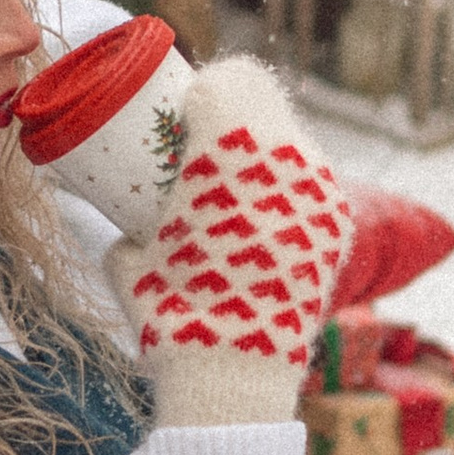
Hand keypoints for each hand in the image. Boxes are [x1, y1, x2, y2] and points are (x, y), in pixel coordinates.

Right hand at [117, 58, 353, 430]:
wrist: (234, 374)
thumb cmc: (169, 310)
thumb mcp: (127, 252)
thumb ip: (128, 212)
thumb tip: (115, 202)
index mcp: (232, 150)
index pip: (228, 79)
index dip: (201, 90)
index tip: (179, 115)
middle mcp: (288, 158)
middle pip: (263, 97)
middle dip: (231, 109)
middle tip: (201, 142)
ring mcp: (321, 191)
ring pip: (292, 135)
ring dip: (261, 146)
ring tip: (232, 185)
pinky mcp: (338, 225)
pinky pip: (311, 179)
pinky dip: (285, 185)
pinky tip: (259, 218)